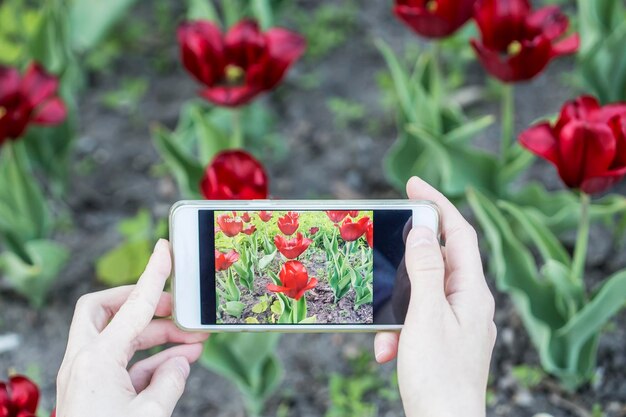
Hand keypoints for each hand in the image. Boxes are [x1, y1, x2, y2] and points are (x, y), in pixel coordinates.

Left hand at [55, 239, 208, 416]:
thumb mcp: (150, 414)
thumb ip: (170, 382)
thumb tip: (180, 363)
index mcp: (96, 359)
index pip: (133, 306)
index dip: (153, 274)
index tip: (164, 249)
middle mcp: (85, 361)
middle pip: (107, 310)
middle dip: (143, 304)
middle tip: (177, 308)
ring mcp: (87, 376)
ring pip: (119, 338)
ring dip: (157, 338)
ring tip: (194, 343)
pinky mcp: (94, 392)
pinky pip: (124, 365)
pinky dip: (151, 361)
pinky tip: (179, 366)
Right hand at [374, 177, 496, 416]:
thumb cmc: (438, 375)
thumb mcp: (425, 315)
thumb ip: (424, 269)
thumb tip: (421, 229)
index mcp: (472, 290)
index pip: (459, 232)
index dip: (438, 203)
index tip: (413, 183)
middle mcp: (469, 302)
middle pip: (439, 260)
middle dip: (408, 258)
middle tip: (385, 244)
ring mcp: (458, 323)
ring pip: (422, 295)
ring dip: (397, 306)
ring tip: (382, 333)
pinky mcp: (444, 342)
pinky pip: (418, 322)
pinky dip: (399, 331)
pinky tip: (387, 351)